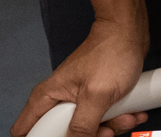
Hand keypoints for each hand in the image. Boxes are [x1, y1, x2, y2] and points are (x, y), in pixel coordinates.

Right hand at [11, 18, 148, 136]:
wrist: (131, 33)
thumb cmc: (111, 53)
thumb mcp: (96, 95)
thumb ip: (82, 125)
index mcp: (47, 98)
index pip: (26, 131)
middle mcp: (59, 100)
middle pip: (65, 134)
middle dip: (90, 135)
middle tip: (107, 130)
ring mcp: (79, 100)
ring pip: (89, 128)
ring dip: (112, 127)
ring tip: (127, 116)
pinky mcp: (97, 99)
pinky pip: (104, 118)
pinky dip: (120, 118)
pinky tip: (133, 113)